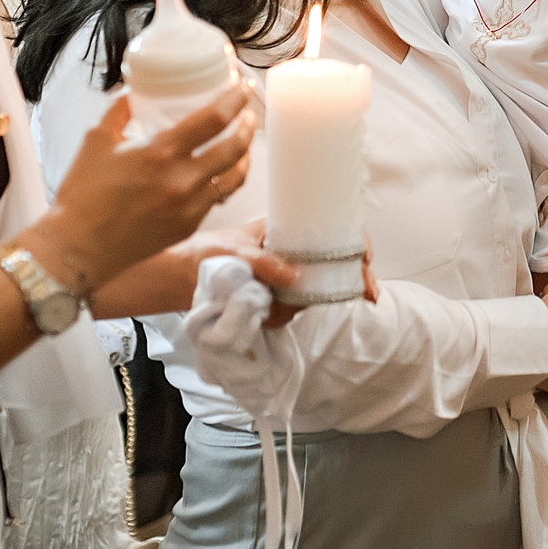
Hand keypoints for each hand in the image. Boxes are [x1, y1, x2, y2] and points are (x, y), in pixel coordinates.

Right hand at [32, 87, 257, 293]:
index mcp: (160, 153)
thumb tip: (133, 90)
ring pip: (235, 176)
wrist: (78, 248)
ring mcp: (189, 206)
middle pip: (235, 147)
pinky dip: (226, 179)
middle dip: (248, 124)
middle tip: (248, 111)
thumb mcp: (96, 141)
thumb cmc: (83, 194)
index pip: (214, 119)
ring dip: (245, 154)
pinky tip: (221, 170)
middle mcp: (181, 180)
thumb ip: (118, 111)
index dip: (236, 99)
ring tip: (243, 140)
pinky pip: (218, 198)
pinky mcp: (189, 225)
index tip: (245, 86)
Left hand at [217, 219, 380, 328]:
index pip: (332, 233)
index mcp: (286, 232)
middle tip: (369, 296)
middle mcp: (290, 257)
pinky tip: (260, 313)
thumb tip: (296, 279)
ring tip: (270, 302)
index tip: (366, 259)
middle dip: (354, 283)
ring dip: (301, 303)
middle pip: (334, 268)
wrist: (178, 278)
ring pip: (311, 296)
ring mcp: (283, 282)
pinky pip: (287, 314)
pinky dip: (278, 316)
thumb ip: (265, 263)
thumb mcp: (237, 249)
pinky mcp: (271, 304)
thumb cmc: (207, 251)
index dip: (356, 245)